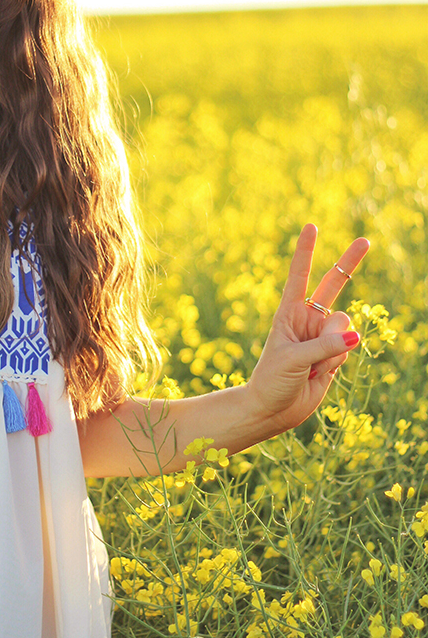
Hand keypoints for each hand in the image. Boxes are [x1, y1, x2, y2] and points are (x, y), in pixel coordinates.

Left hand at [246, 223, 369, 434]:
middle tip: (365, 240)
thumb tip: (355, 337)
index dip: (306, 251)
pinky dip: (337, 361)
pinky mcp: (335, 353)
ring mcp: (323, 336)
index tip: (312, 227)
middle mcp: (308, 319)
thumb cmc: (272, 380)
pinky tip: (320, 373)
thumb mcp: (292, 360)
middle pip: (333, 285)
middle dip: (349, 262)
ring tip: (312, 365)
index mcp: (289, 312)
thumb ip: (323, 346)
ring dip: (333, 347)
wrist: (274, 410)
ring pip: (345, 328)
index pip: (299, 275)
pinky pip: (348, 349)